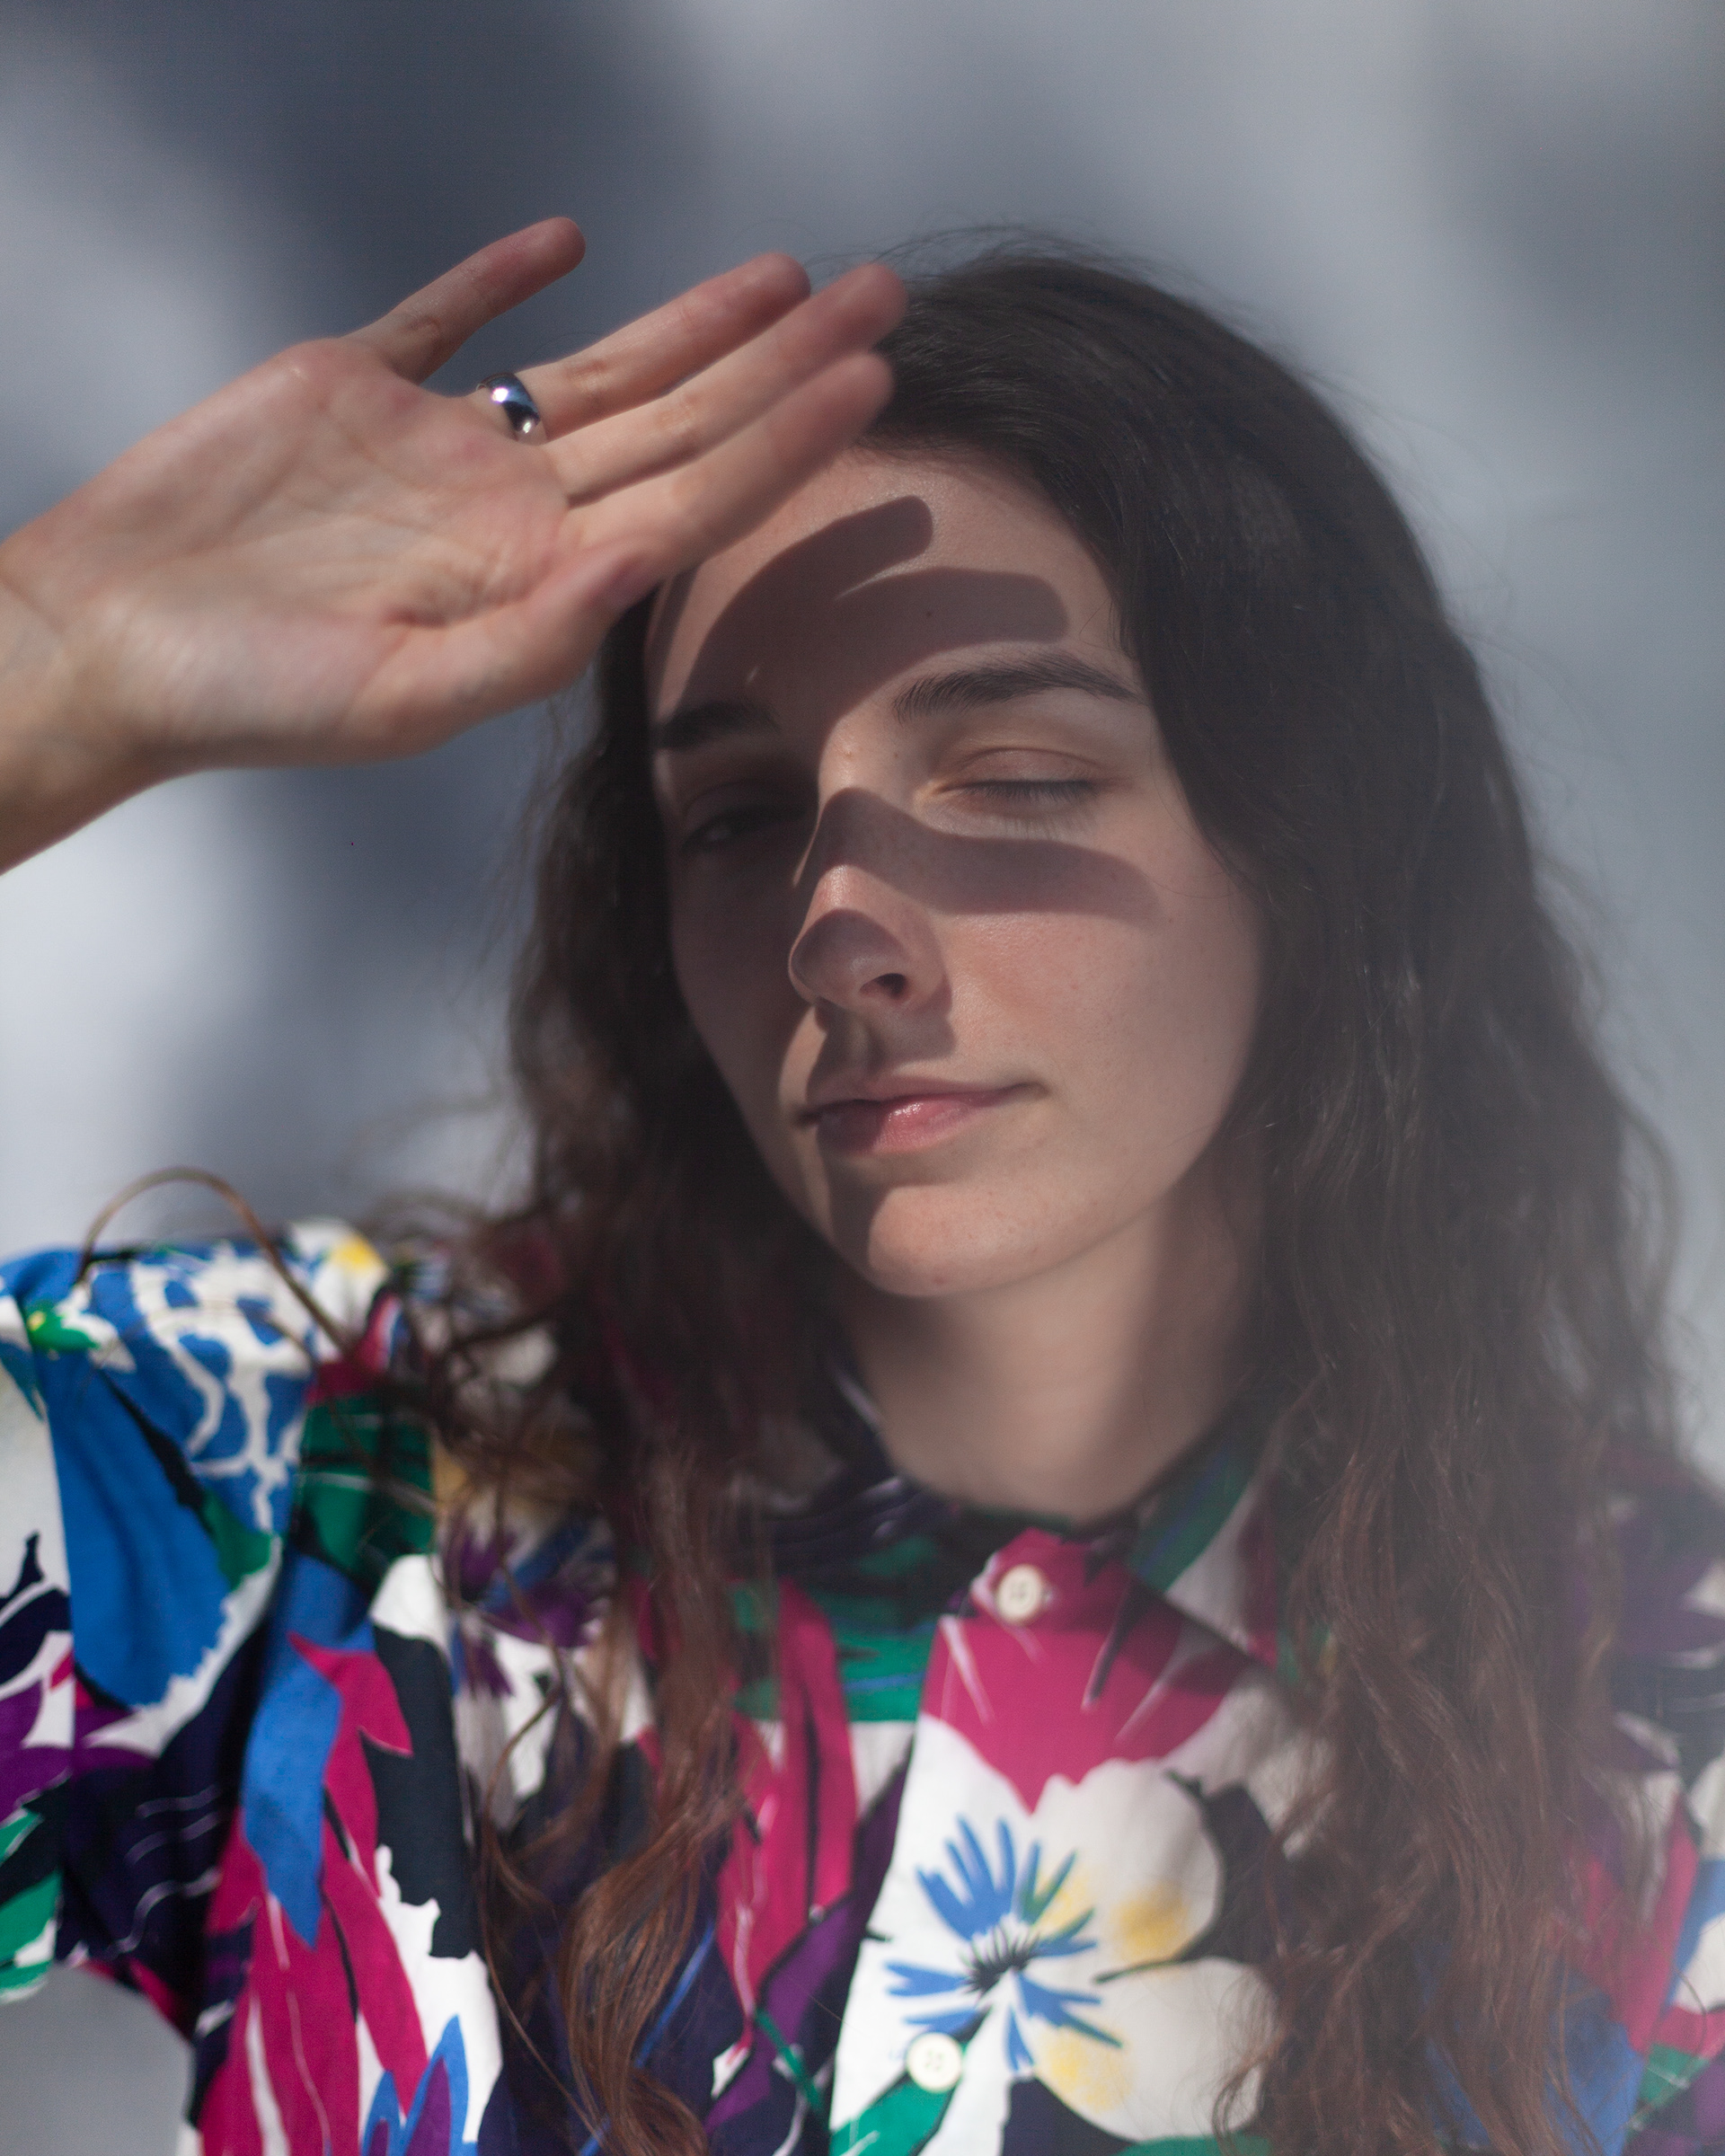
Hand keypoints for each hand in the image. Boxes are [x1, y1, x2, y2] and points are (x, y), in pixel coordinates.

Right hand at [0, 218, 903, 866]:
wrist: (110, 643)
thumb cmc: (251, 700)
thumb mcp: (402, 697)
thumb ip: (532, 642)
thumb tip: (643, 567)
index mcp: (536, 578)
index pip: (697, 499)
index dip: (788, 441)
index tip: (872, 385)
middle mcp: (510, 508)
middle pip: (681, 421)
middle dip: (785, 364)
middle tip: (883, 300)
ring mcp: (438, 445)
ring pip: (600, 369)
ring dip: (696, 324)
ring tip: (789, 278)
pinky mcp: (353, 386)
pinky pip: (446, 317)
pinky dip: (503, 278)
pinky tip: (568, 242)